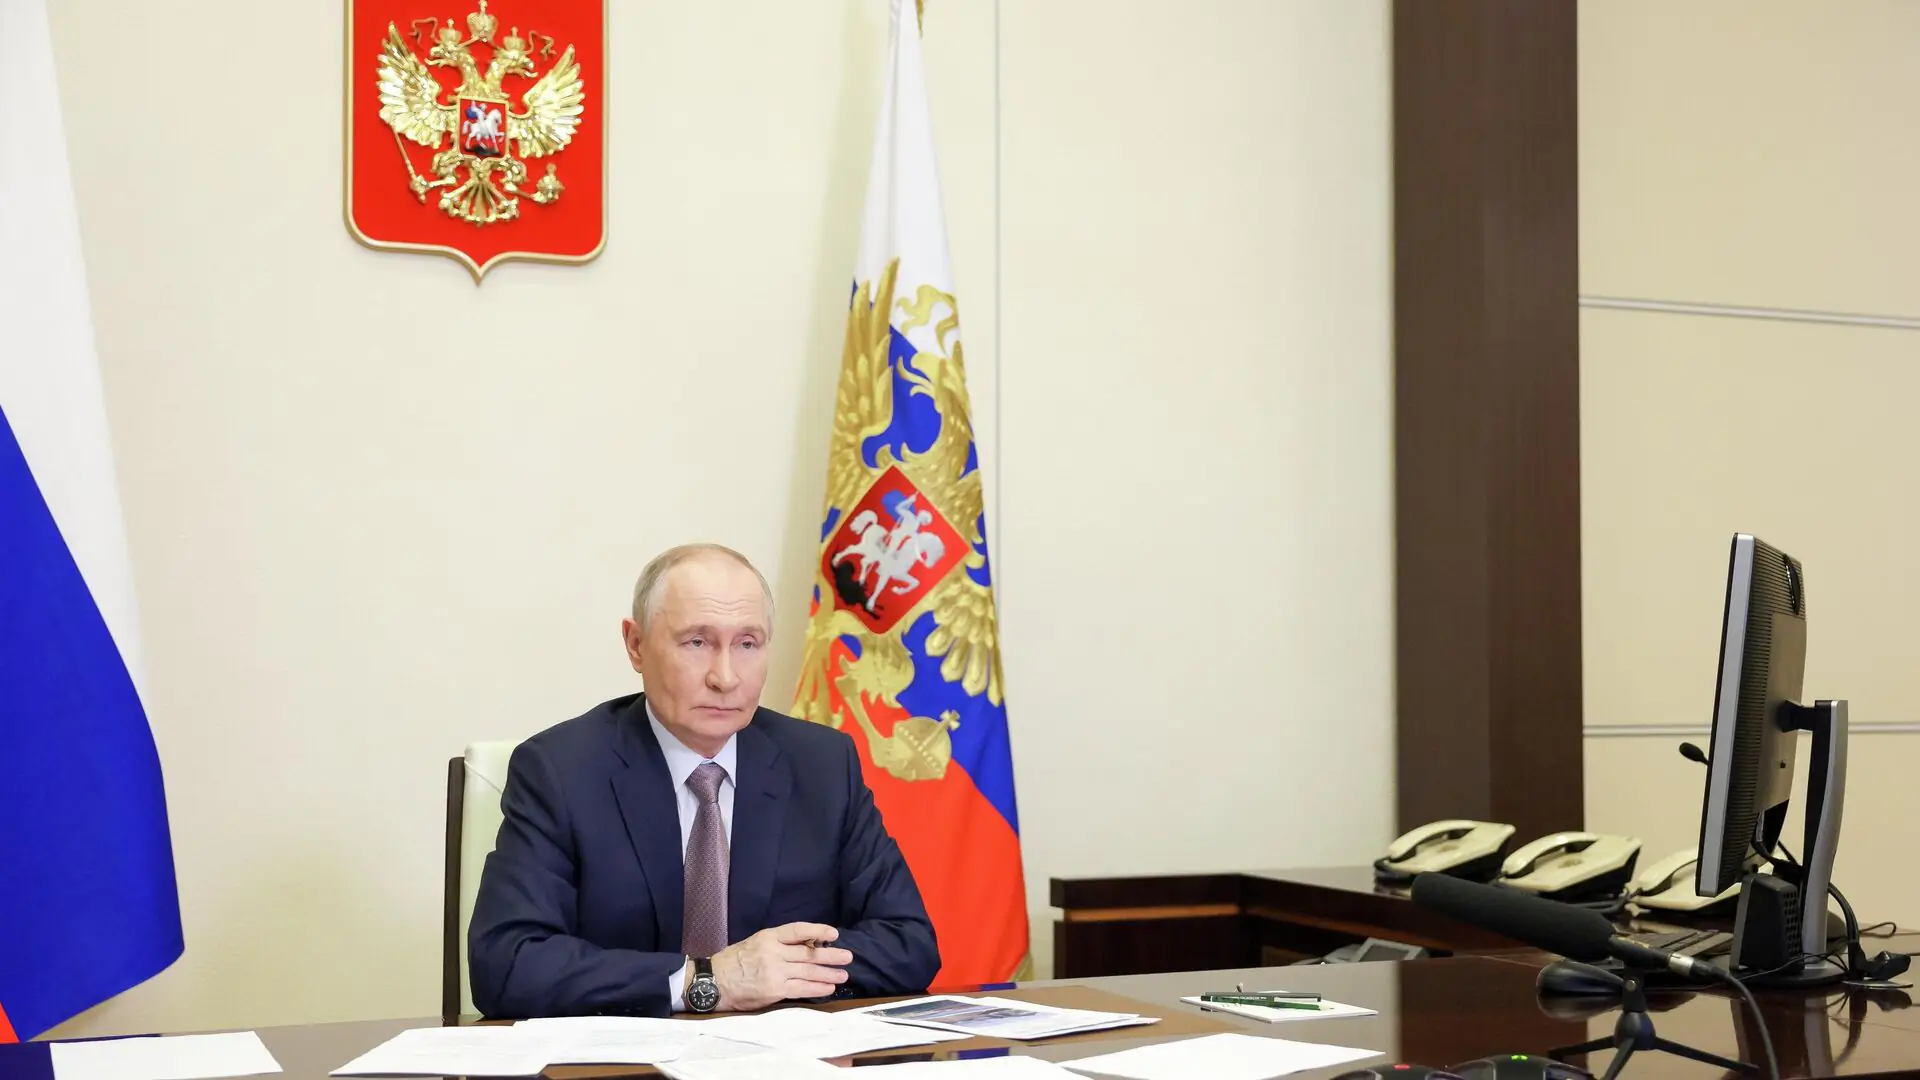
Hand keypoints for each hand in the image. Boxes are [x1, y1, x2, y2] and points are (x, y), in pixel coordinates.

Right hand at [710, 922, 852, 1011]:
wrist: (714, 982)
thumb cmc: (733, 962)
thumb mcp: (754, 943)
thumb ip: (777, 944)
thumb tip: (805, 945)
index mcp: (768, 937)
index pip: (798, 930)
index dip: (818, 930)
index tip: (834, 933)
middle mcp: (774, 952)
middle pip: (808, 952)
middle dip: (830, 954)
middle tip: (847, 956)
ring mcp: (775, 972)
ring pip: (808, 971)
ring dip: (829, 973)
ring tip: (843, 974)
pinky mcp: (774, 990)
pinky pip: (801, 988)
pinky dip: (817, 988)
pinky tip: (828, 988)